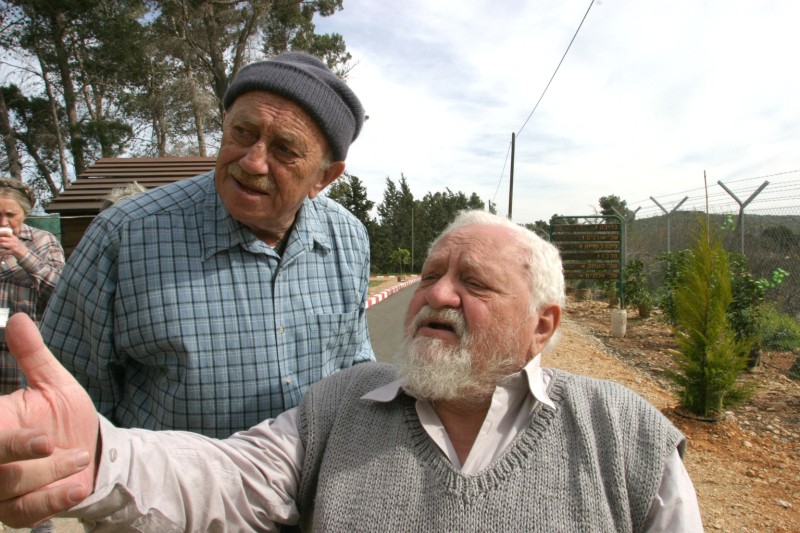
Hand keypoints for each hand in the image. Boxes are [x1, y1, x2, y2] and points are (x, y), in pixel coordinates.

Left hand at [0, 231, 26, 259]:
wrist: (25, 253)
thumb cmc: (17, 247)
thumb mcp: (14, 241)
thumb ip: (8, 239)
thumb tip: (0, 238)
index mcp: (13, 237)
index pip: (6, 233)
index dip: (0, 233)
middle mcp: (13, 241)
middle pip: (2, 238)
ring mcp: (13, 246)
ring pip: (2, 244)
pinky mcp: (13, 251)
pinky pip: (5, 252)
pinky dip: (1, 253)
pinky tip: (0, 254)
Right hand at [0, 314, 98, 527]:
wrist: (91, 453)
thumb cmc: (64, 417)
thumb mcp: (53, 384)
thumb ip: (33, 356)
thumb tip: (18, 318)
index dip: (3, 436)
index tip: (27, 432)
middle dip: (14, 450)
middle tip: (47, 441)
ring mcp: (0, 488)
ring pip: (7, 486)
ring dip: (46, 474)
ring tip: (79, 456)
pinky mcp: (20, 511)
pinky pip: (26, 512)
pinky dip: (52, 501)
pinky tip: (76, 488)